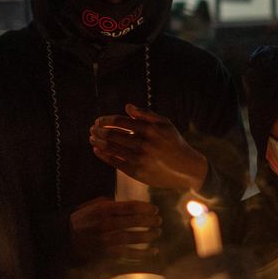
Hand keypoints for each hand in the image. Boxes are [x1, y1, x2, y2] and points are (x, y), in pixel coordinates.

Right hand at [68, 197, 160, 260]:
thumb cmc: (81, 221)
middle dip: (149, 221)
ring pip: (132, 238)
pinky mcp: (106, 255)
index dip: (145, 207)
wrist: (63, 240)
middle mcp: (104, 225)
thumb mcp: (90, 206)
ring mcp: (105, 241)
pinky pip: (127, 255)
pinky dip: (143, 254)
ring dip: (148, 236)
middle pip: (133, 222)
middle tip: (159, 221)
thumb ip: (107, 202)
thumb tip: (125, 201)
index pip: (129, 207)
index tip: (155, 209)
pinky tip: (154, 251)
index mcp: (102, 210)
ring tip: (157, 233)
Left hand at [91, 104, 209, 190]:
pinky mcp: (136, 172)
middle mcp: (143, 144)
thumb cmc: (174, 142)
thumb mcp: (165, 123)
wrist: (185, 168)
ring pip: (111, 148)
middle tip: (92, 129)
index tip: (98, 120)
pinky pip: (114, 162)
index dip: (106, 120)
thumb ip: (146, 114)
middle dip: (98, 131)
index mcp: (149, 129)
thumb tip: (127, 107)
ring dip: (97, 142)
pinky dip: (103, 155)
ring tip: (92, 139)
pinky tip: (97, 150)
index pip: (120, 121)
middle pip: (112, 134)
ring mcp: (139, 159)